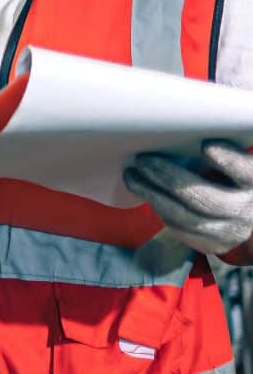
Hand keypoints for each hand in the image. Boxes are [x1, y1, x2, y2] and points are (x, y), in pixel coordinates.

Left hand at [124, 141, 252, 254]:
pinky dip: (158, 208)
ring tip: (132, 175)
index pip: (245, 172)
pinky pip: (179, 228)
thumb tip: (178, 129)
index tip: (206, 147)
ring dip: (153, 195)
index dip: (228, 161)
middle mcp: (245, 210)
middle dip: (170, 179)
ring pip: (187, 218)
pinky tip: (145, 191)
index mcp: (252, 181)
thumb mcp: (230, 161)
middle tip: (144, 160)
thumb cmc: (227, 176)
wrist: (239, 213)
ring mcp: (228, 231)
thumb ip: (216, 150)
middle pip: (207, 200)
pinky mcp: (210, 244)